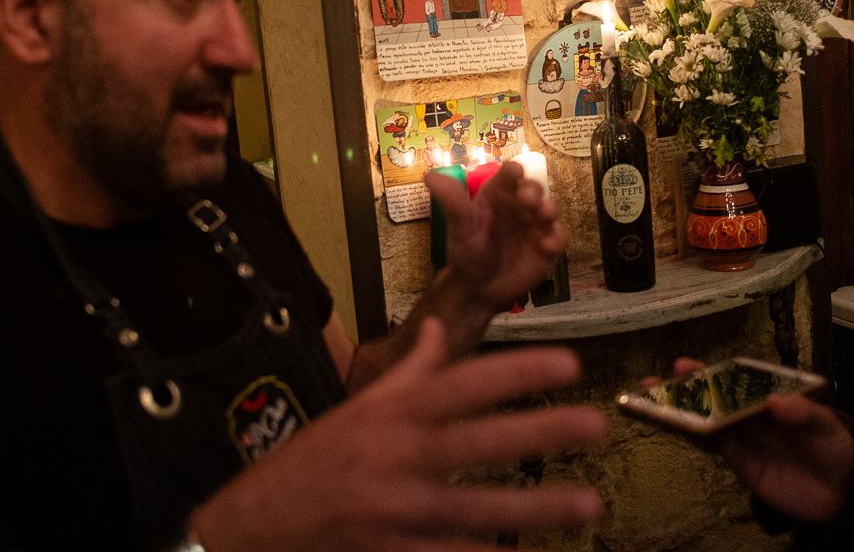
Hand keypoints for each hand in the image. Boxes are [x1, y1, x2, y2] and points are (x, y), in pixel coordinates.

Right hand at [191, 319, 606, 551]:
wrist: (257, 524)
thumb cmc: (315, 460)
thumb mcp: (359, 406)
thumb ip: (407, 370)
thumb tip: (439, 328)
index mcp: (392, 412)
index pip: (463, 383)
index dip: (518, 370)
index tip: (568, 362)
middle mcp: (398, 455)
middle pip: (479, 440)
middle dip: (540, 431)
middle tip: (595, 424)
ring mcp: (396, 509)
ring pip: (477, 508)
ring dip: (536, 508)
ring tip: (587, 505)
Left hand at [427, 161, 567, 315]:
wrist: (477, 287)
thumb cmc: (467, 251)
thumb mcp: (459, 225)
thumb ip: (451, 201)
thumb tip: (429, 176)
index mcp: (498, 194)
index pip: (510, 175)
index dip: (515, 172)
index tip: (516, 174)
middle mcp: (520, 205)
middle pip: (534, 188)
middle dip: (534, 190)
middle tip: (528, 200)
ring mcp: (536, 225)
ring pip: (550, 208)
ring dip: (550, 209)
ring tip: (543, 215)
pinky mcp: (548, 246)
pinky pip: (559, 237)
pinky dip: (557, 238)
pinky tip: (546, 245)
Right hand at [670, 358, 853, 523]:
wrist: (844, 493)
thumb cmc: (834, 446)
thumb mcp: (827, 426)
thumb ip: (804, 414)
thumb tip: (778, 404)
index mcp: (766, 394)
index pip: (734, 378)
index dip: (709, 370)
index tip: (685, 364)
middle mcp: (746, 411)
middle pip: (710, 396)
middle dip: (682, 387)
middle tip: (653, 380)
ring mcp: (740, 436)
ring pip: (703, 420)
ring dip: (677, 411)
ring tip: (648, 401)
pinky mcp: (738, 461)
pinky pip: (711, 446)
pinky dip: (692, 436)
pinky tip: (673, 427)